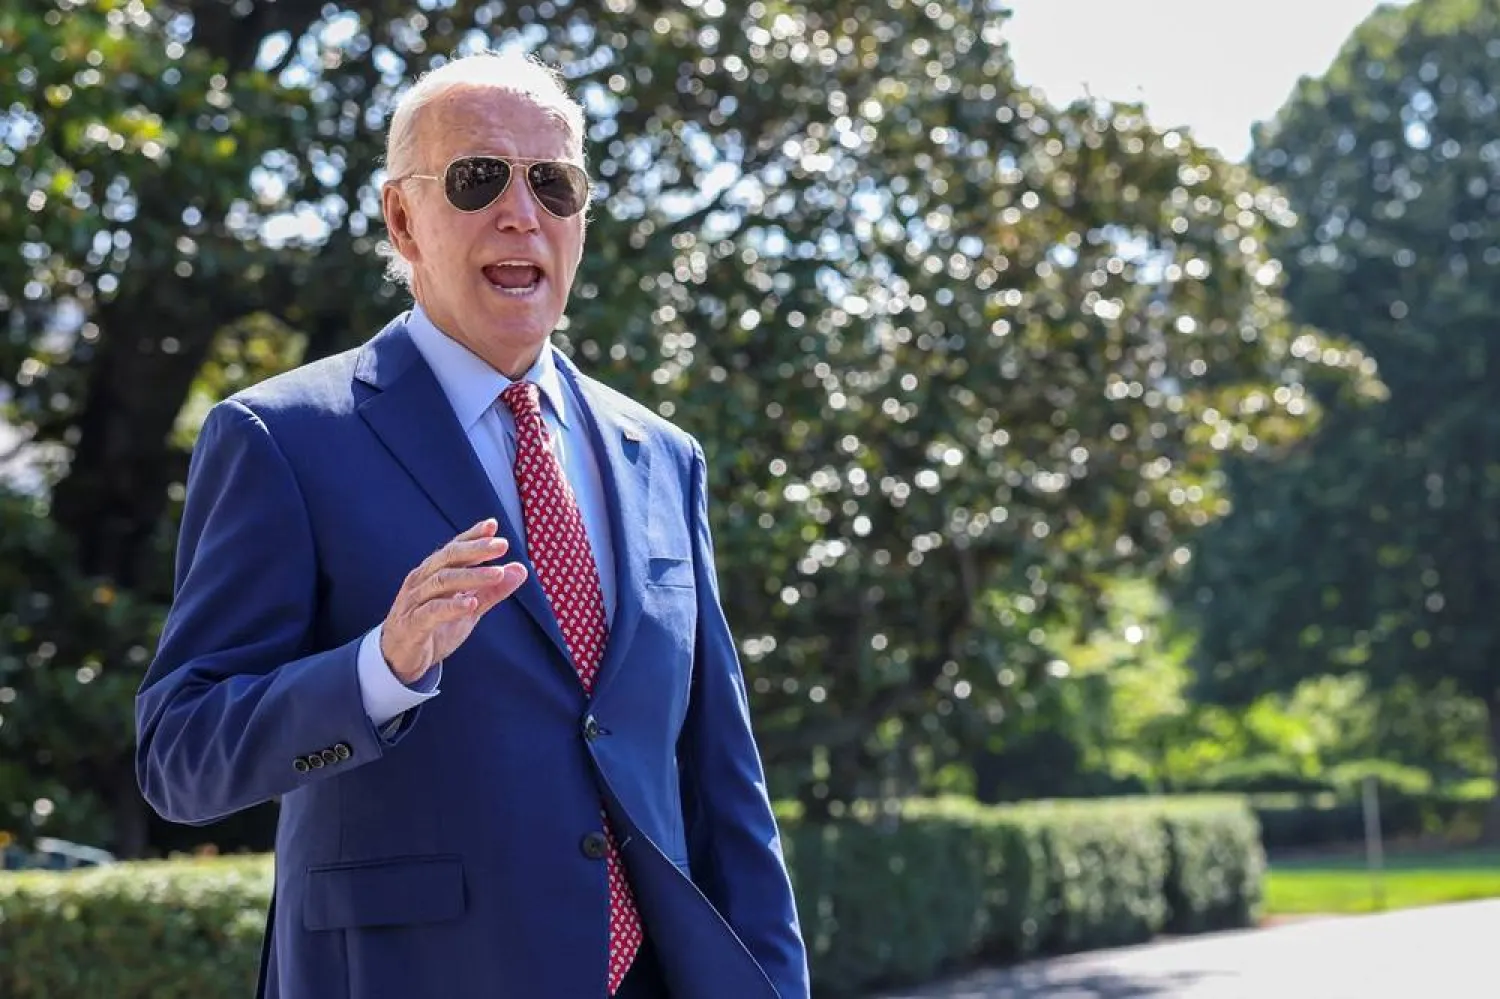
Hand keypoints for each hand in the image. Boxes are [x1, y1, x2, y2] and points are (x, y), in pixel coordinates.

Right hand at [379, 518, 526, 683]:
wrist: (399, 659)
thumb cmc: (434, 627)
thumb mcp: (468, 609)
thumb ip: (492, 590)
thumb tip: (521, 569)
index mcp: (433, 573)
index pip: (454, 548)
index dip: (472, 535)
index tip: (493, 525)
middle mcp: (421, 581)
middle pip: (448, 558)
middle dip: (476, 550)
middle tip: (502, 545)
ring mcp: (414, 602)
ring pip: (442, 582)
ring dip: (472, 576)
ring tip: (497, 574)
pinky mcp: (412, 625)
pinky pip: (431, 612)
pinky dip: (452, 606)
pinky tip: (471, 604)